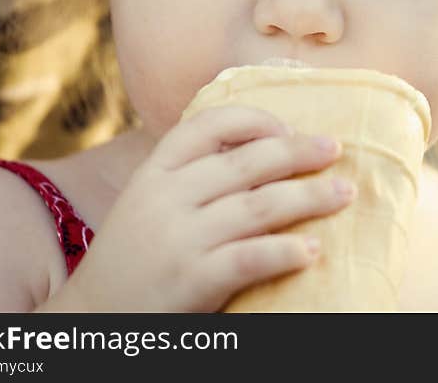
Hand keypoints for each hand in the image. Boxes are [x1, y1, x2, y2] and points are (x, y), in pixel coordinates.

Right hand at [62, 105, 353, 311]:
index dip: (254, 119)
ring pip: (259, 206)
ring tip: (344, 193)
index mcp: (154, 172)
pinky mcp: (191, 280)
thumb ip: (190, 177)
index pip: (207, 124)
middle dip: (298, 152)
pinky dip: (284, 252)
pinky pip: (248, 258)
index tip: (287, 127)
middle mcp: (166, 197)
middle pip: (246, 162)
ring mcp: (179, 239)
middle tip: (336, 149)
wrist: (93, 319)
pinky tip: (313, 250)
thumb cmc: (134, 257)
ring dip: (310, 197)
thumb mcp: (148, 203)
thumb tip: (262, 149)